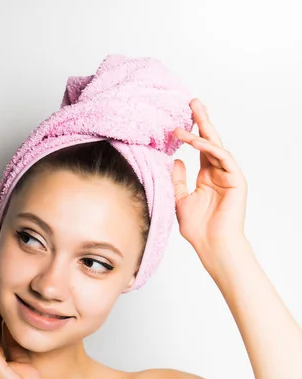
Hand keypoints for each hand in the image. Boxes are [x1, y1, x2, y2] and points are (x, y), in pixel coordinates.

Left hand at [171, 99, 247, 260]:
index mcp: (207, 175)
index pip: (200, 147)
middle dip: (202, 120)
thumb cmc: (197, 227)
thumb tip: (175, 160)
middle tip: (193, 102)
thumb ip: (178, 179)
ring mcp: (229, 175)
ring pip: (216, 145)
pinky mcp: (236, 180)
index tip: (179, 118)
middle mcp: (218, 172)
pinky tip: (195, 140)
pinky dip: (209, 147)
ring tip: (190, 115)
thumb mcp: (179, 198)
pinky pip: (222, 157)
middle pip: (210, 140)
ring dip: (202, 130)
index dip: (191, 132)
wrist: (211, 244)